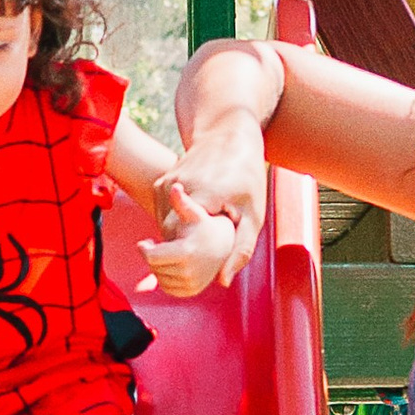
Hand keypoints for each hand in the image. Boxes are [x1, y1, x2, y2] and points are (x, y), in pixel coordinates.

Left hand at [140, 183, 237, 297]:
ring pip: (159, 279)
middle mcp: (189, 273)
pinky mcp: (191, 292)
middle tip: (152, 246)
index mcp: (186, 253)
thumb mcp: (194, 213)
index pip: (151, 257)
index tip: (144, 241)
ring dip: (158, 267)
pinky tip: (171, 265)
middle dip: (151, 257)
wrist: (223, 246)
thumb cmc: (204, 225)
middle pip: (154, 268)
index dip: (144, 249)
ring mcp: (191, 285)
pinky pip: (167, 288)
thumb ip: (182, 202)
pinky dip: (165, 278)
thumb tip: (175, 187)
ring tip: (164, 254)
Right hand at [160, 134, 262, 286]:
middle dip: (185, 250)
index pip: (184, 243)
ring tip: (204, 230)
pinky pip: (163, 216)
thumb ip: (240, 248)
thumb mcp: (254, 214)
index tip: (203, 264)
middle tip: (207, 252)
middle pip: (171, 238)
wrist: (228, 133)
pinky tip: (194, 217)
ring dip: (180, 236)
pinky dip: (176, 223)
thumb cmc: (246, 175)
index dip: (192, 259)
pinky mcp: (160, 183)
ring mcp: (165, 184)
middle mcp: (178, 188)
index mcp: (203, 196)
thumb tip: (222, 281)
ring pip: (165, 228)